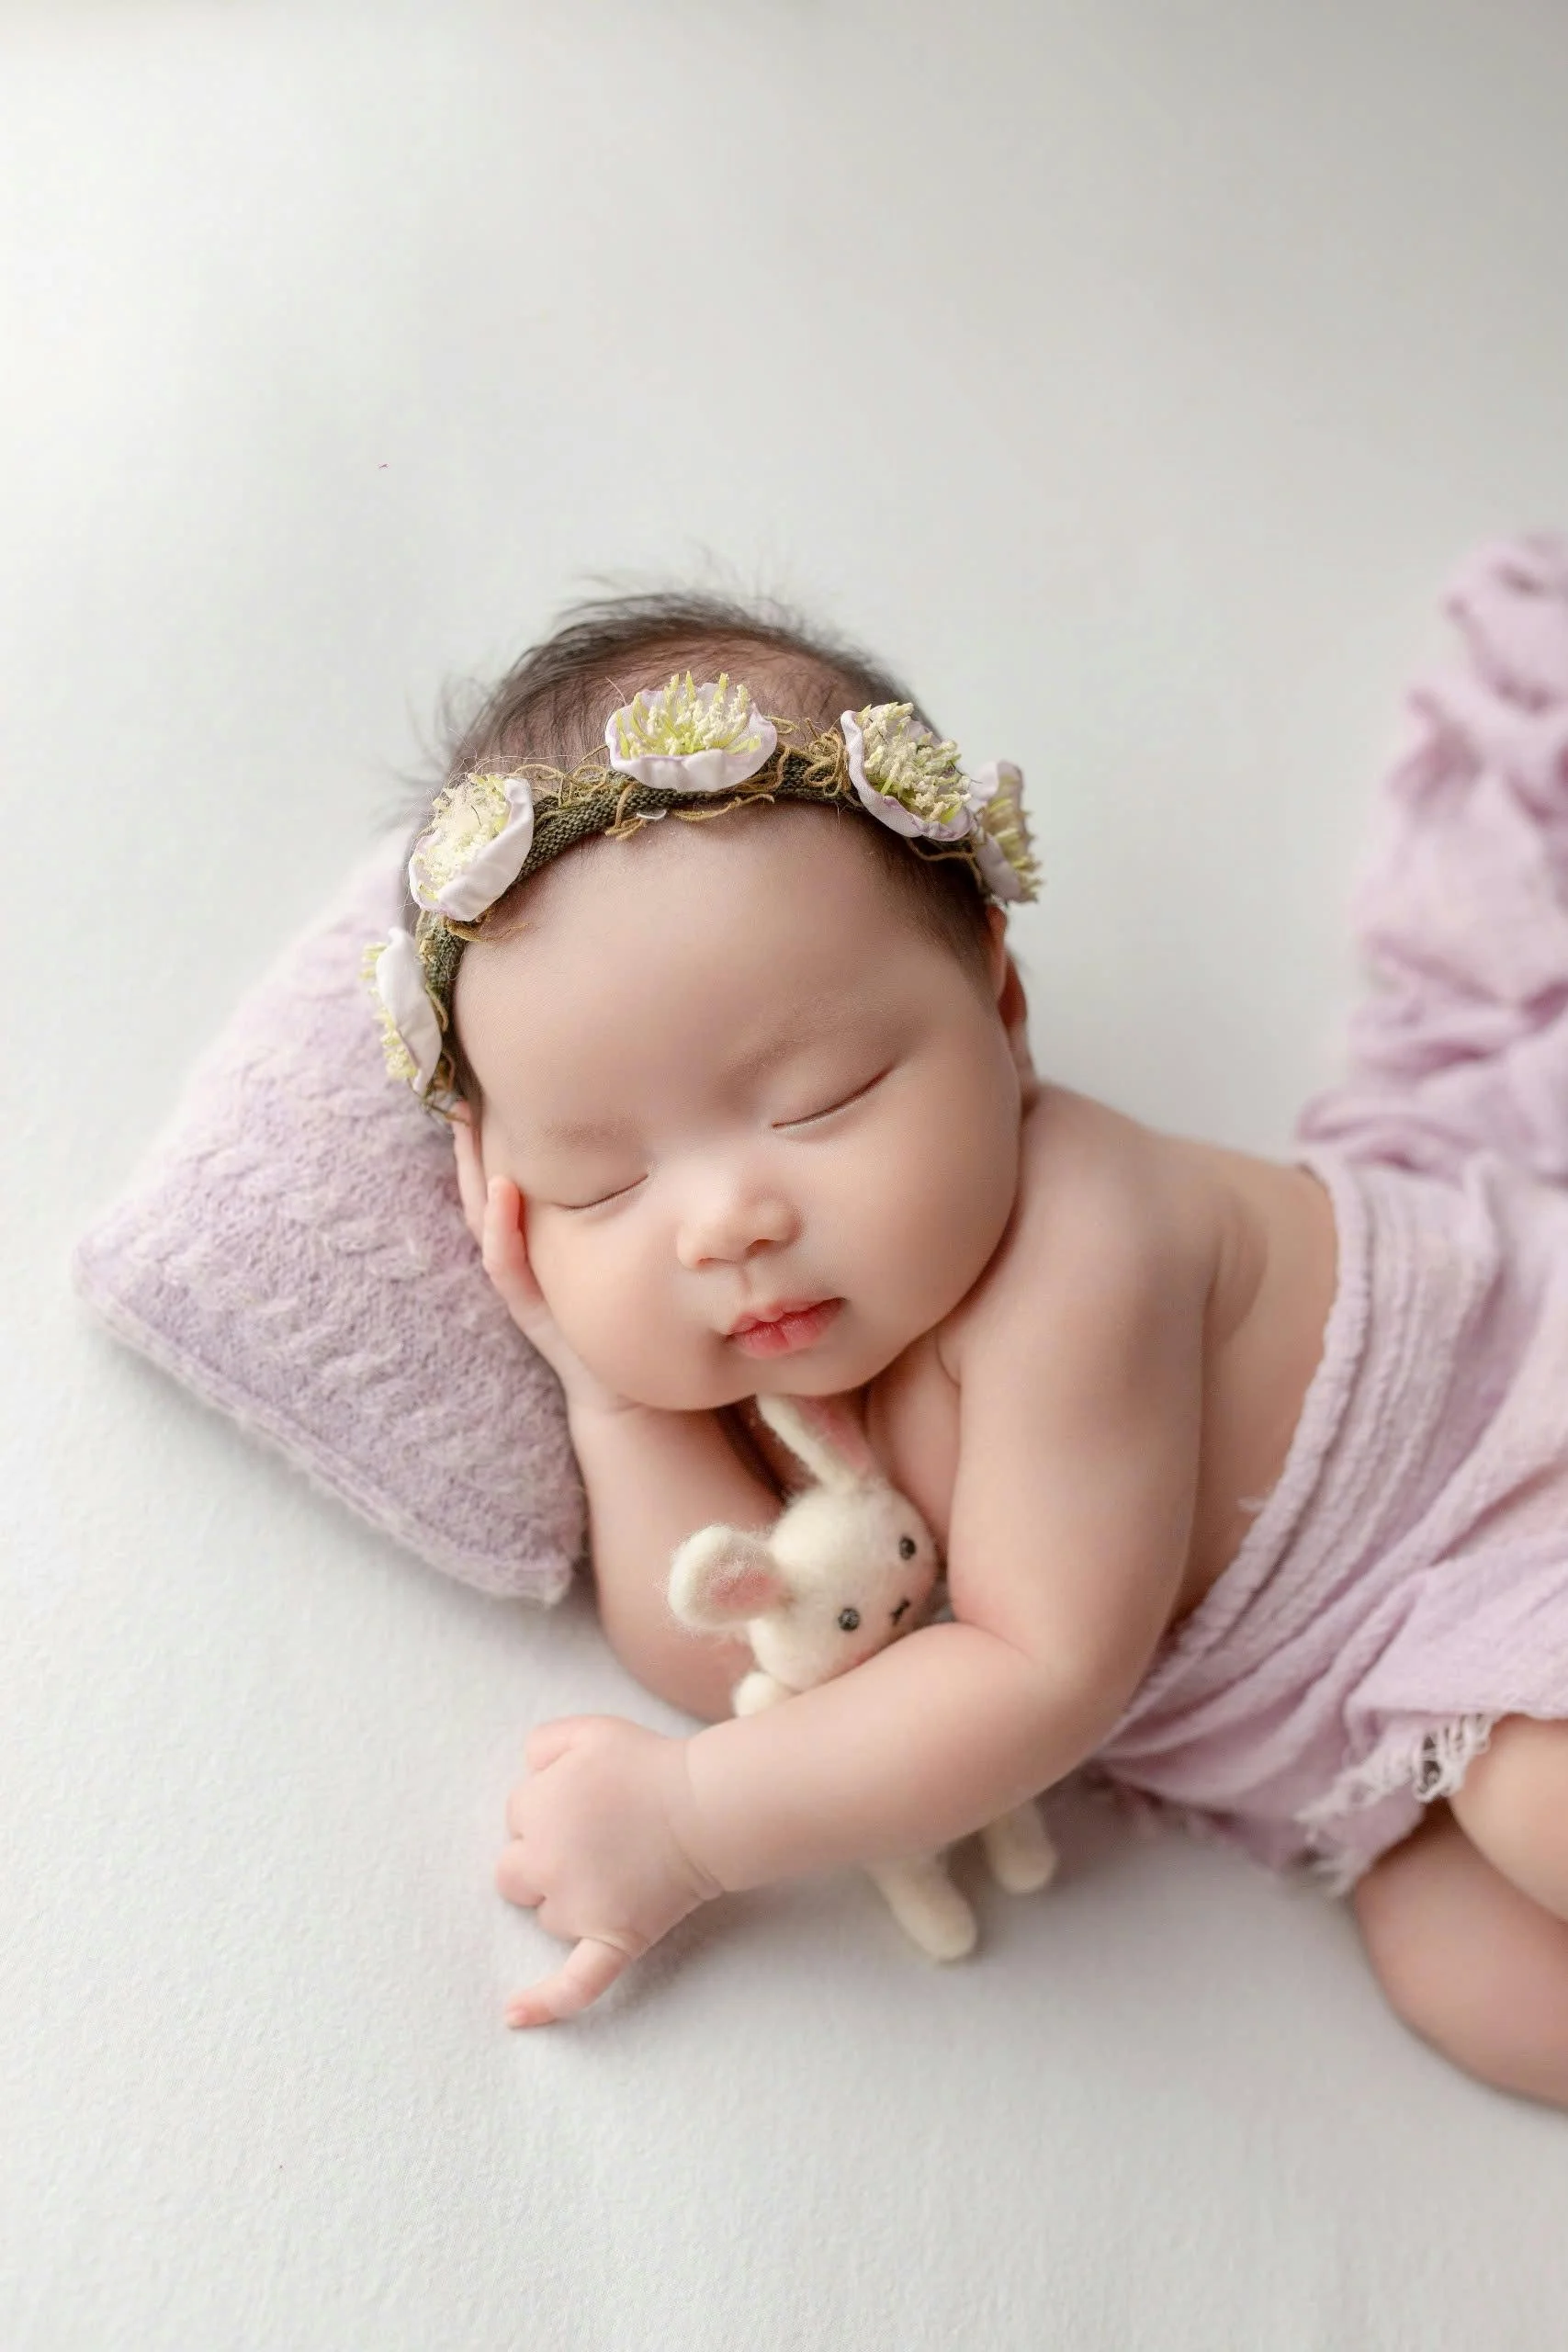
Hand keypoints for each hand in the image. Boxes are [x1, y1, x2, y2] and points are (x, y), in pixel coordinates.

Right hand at [451, 1107, 630, 1417]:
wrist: (621, 1387)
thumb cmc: (623, 1305)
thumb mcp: (616, 1240)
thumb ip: (617, 1195)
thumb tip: (644, 1130)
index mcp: (532, 1226)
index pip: (503, 1164)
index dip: (489, 1123)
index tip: (483, 1073)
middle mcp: (516, 1245)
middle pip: (480, 1179)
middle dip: (468, 1134)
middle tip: (456, 1083)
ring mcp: (518, 1274)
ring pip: (482, 1213)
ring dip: (472, 1170)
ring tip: (466, 1124)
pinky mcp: (528, 1304)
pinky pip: (506, 1263)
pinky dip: (501, 1229)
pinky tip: (504, 1194)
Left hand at [496, 1717, 720, 2026]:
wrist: (705, 1806)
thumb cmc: (649, 1764)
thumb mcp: (588, 1730)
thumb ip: (540, 1745)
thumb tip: (525, 1776)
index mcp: (537, 1809)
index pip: (516, 1816)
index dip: (550, 1805)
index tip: (587, 1798)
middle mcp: (546, 1862)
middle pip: (513, 1872)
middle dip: (542, 1856)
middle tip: (591, 1837)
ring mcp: (578, 1908)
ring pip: (546, 1916)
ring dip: (565, 1900)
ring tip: (614, 1870)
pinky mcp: (612, 1940)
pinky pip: (575, 1983)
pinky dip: (546, 2003)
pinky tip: (513, 2016)